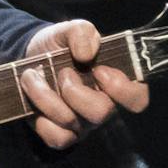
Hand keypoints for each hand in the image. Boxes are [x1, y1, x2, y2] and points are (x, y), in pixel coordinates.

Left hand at [17, 19, 148, 148]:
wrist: (30, 56)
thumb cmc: (60, 45)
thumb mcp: (70, 29)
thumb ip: (82, 32)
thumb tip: (86, 54)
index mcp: (115, 82)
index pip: (138, 99)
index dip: (121, 88)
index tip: (98, 70)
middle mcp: (103, 106)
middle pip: (101, 113)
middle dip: (74, 91)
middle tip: (62, 73)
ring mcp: (83, 123)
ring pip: (71, 123)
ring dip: (45, 96)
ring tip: (32, 76)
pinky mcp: (62, 134)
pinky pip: (57, 137)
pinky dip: (40, 116)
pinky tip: (33, 98)